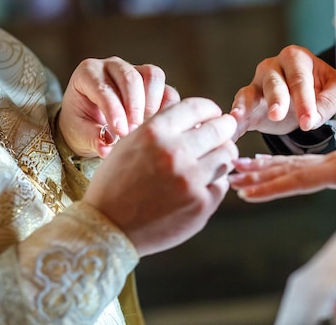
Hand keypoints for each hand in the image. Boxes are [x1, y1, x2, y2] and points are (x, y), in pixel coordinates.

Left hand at [58, 57, 179, 157]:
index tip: (120, 133)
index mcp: (88, 73)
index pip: (103, 86)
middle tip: (132, 131)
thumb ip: (92, 138)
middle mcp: (113, 67)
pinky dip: (166, 109)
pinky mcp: (155, 85)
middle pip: (130, 77)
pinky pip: (168, 91)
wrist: (93, 124)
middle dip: (134, 107)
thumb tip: (106, 147)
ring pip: (153, 76)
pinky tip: (155, 126)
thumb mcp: (80, 134)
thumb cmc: (82, 126)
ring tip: (143, 126)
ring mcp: (136, 71)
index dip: (114, 110)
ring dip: (152, 104)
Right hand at [82, 97, 237, 256]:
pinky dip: (214, 183)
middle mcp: (174, 152)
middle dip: (224, 129)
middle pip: (220, 129)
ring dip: (222, 155)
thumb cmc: (115, 184)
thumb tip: (197, 118)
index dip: (210, 110)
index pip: (198, 107)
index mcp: (154, 132)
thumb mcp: (130, 144)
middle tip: (224, 134)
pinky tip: (200, 186)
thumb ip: (162, 128)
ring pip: (227, 155)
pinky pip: (221, 184)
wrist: (108, 228)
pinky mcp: (201, 204)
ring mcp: (190, 179)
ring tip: (212, 160)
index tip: (214, 115)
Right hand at [229, 148, 335, 229]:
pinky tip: (272, 166)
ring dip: (266, 167)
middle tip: (232, 178)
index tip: (249, 193)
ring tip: (241, 168)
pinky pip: (305, 165)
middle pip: (289, 167)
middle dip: (259, 175)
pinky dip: (283, 166)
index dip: (273, 188)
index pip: (300, 178)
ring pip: (294, 164)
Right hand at [230, 45, 335, 138]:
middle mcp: (272, 68)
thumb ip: (329, 101)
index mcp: (296, 58)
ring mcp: (256, 85)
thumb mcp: (334, 91)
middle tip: (277, 115)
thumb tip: (313, 118)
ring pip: (248, 94)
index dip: (304, 100)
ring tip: (239, 117)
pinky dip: (233, 122)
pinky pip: (238, 112)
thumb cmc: (321, 89)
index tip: (308, 121)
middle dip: (275, 100)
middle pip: (272, 82)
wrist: (306, 99)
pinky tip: (230, 131)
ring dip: (244, 106)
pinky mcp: (247, 104)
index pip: (300, 79)